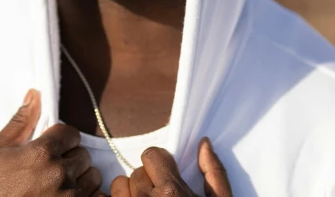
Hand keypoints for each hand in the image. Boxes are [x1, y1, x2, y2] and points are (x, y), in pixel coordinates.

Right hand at [0, 89, 104, 196]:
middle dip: (70, 158)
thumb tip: (35, 94)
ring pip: (93, 176)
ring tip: (60, 185)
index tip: (52, 148)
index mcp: (42, 153)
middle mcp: (60, 174)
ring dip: (80, 178)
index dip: (61, 139)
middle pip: (83, 154)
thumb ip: (21, 122)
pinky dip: (87, 196)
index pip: (71, 133)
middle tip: (52, 169)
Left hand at [110, 138, 230, 196]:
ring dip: (131, 193)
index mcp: (170, 191)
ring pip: (120, 186)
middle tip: (162, 196)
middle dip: (149, 181)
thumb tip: (204, 143)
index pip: (150, 155)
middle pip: (137, 172)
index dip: (160, 164)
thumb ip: (214, 173)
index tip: (168, 176)